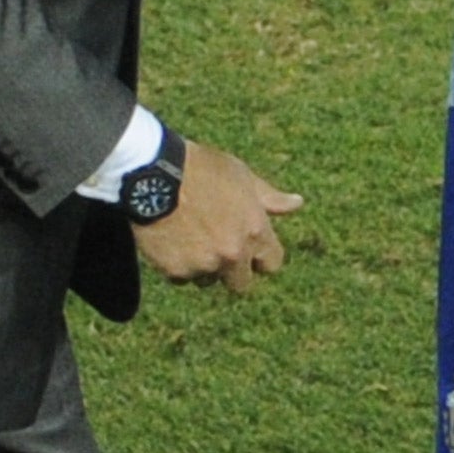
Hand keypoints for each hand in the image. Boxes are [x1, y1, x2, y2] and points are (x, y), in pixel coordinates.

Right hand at [131, 139, 302, 295]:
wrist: (155, 172)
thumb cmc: (203, 169)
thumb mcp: (243, 177)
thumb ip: (271, 198)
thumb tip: (298, 204)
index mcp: (255, 231)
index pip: (272, 264)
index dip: (261, 257)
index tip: (250, 249)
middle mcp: (233, 254)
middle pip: (241, 284)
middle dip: (232, 270)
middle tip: (217, 246)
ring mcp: (204, 265)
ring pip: (208, 280)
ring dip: (203, 267)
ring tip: (190, 235)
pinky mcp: (176, 271)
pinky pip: (182, 277)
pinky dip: (178, 264)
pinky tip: (172, 238)